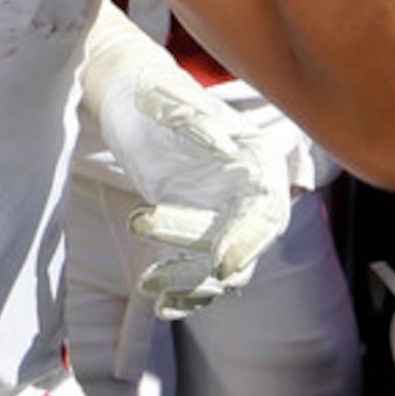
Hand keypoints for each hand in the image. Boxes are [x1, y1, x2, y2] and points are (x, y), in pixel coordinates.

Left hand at [112, 85, 291, 319]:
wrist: (128, 97)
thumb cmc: (155, 91)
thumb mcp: (171, 96)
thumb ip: (196, 118)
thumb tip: (222, 143)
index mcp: (258, 160)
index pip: (267, 212)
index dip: (248, 242)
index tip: (222, 265)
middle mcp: (246, 192)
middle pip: (240, 242)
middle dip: (210, 263)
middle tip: (173, 271)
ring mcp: (220, 214)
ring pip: (217, 265)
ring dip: (188, 280)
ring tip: (149, 281)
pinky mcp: (192, 228)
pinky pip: (195, 270)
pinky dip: (181, 291)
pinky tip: (160, 304)